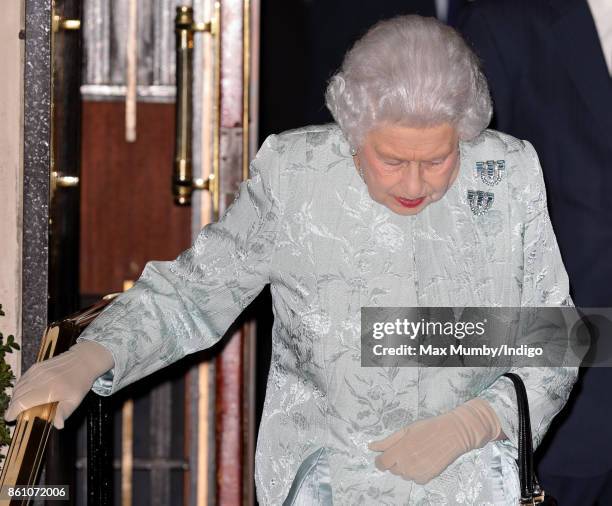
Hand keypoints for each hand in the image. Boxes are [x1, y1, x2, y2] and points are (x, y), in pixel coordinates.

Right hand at [4, 340, 114, 428]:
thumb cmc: (80, 382)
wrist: (84, 360)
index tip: (9, 418)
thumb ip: (64, 412)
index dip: (13, 411)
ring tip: (17, 407)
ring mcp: (37, 370)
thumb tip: (58, 426)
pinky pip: (22, 379)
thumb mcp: (75, 400)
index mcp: (50, 389)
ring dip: (14, 397)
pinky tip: (22, 394)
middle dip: (12, 406)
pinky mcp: (36, 366)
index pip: (23, 402)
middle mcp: (40, 379)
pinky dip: (19, 388)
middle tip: (14, 415)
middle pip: (17, 395)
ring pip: (18, 386)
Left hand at [368, 398, 502, 484]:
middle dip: (396, 460)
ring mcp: (417, 473)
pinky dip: (417, 471)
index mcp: (399, 451)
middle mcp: (406, 465)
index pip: (381, 463)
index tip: (385, 455)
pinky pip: (415, 478)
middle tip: (407, 448)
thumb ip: (387, 441)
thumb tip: (371, 447)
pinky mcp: (427, 478)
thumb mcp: (405, 430)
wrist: (452, 434)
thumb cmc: (428, 428)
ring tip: (418, 452)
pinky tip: (425, 459)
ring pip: (404, 474)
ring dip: (406, 466)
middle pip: (392, 469)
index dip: (381, 460)